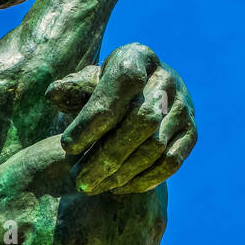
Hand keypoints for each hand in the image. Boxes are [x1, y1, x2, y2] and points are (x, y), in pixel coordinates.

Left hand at [46, 44, 196, 193]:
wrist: (143, 95)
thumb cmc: (105, 90)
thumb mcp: (87, 82)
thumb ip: (72, 89)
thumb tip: (53, 94)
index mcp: (138, 56)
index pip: (122, 84)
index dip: (94, 117)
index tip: (66, 146)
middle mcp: (166, 79)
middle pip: (142, 121)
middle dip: (106, 155)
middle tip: (78, 180)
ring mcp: (183, 107)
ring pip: (156, 146)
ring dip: (121, 173)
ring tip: (92, 187)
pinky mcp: (191, 133)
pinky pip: (171, 162)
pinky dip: (143, 180)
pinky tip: (117, 188)